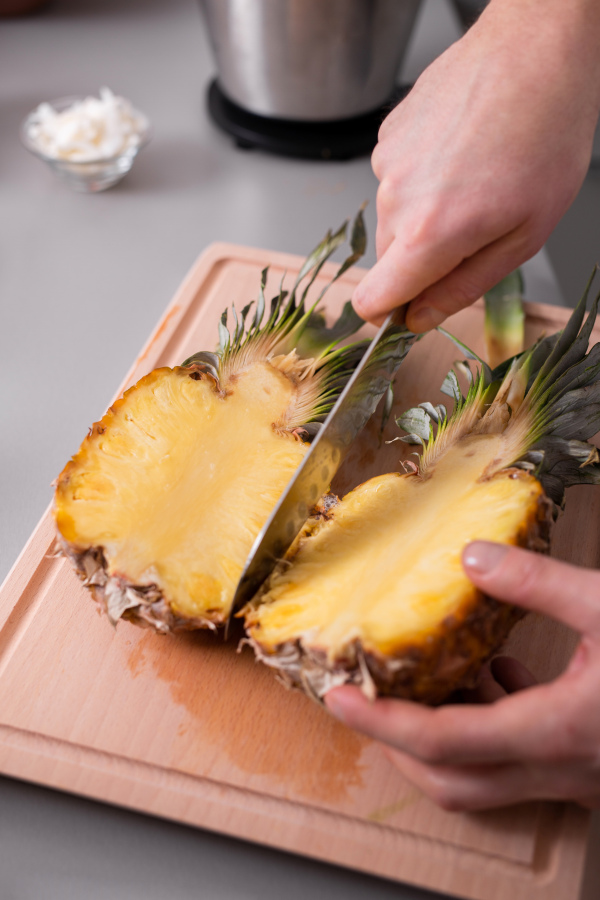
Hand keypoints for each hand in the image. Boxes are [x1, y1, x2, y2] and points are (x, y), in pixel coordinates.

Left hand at [325, 542, 599, 810]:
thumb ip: (538, 582)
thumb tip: (472, 557)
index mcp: (553, 730)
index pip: (442, 740)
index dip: (381, 721)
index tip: (338, 697)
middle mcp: (557, 768)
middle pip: (451, 779)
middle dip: (396, 744)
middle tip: (363, 702)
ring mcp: (575, 776)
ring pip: (484, 778)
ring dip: (443, 738)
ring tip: (422, 682)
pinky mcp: (587, 764)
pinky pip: (521, 761)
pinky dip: (491, 725)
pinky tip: (500, 675)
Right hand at [353, 0, 599, 330]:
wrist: (537, 51)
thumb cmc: (547, 134)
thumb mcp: (524, 235)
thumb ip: (463, 287)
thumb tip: (421, 318)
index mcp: (430, 233)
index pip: (371, 300)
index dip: (388, 314)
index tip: (409, 310)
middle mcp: (396, 199)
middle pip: (389, 259)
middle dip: (423, 258)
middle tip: (474, 227)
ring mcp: (387, 162)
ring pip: (394, 217)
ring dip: (426, 213)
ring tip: (474, 178)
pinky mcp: (387, 134)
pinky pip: (396, 178)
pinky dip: (423, 176)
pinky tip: (460, 152)